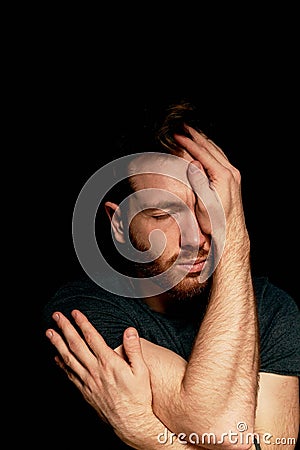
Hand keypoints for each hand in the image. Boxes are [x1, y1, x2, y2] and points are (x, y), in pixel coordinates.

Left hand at [45, 310, 154, 445]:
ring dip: (57, 344)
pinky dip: (61, 364)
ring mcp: (88, 381)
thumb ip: (134, 349)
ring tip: (50, 333)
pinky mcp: (85, 391)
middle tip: (57, 316)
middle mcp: (95, 371)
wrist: (131, 422)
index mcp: (108, 363)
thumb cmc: (138, 397)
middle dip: (65, 328)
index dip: (82, 323)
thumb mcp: (142, 371)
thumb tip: (129, 331)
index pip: (92, 338)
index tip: (75, 313)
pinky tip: (56, 358)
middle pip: (76, 345)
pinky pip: (69, 374)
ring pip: (68, 359)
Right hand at [175, 127, 248, 251]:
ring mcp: (233, 175)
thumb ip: (198, 182)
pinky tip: (206, 148)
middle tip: (184, 126)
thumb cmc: (214, 222)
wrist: (230, 233)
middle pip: (211, 148)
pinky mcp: (233, 179)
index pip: (202, 153)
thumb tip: (193, 163)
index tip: (177, 136)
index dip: (188, 143)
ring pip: (217, 151)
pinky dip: (211, 150)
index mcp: (222, 176)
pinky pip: (221, 158)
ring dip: (204, 141)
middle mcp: (230, 172)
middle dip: (196, 136)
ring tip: (193, 133)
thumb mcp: (203, 204)